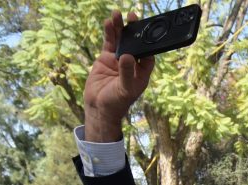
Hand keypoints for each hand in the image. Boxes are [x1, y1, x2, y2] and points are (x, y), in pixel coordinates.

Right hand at [83, 10, 154, 141]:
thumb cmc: (116, 103)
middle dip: (134, 29)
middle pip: (135, 43)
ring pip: (121, 40)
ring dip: (119, 27)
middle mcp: (132, 63)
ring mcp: (119, 59)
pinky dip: (109, 33)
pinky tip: (108, 22)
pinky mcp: (106, 58)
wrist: (99, 108)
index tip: (146, 29)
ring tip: (117, 14)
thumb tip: (128, 56)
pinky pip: (109, 43)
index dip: (148, 41)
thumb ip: (127, 73)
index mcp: (142, 71)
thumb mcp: (125, 89)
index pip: (148, 53)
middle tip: (133, 16)